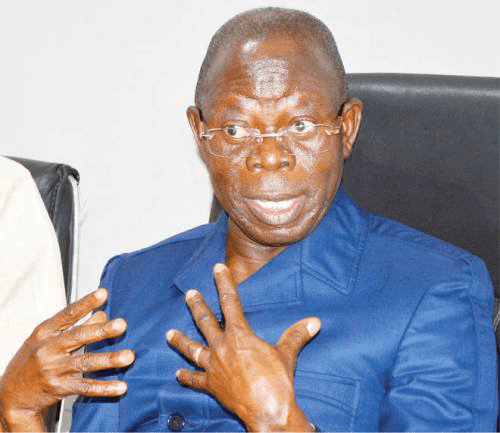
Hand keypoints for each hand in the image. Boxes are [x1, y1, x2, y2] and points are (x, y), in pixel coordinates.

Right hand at [0, 288, 133, 431]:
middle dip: (101, 331)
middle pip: (78, 337)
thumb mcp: (48, 338)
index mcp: (45, 332)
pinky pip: (86, 387)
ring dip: (109, 360)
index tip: (103, 293)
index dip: (86, 303)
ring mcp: (53, 370)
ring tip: (129, 356)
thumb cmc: (34, 359)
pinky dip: (105, 388)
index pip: (68, 314)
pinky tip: (121, 386)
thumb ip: (75, 325)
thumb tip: (103, 314)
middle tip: (122, 324)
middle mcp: (48, 349)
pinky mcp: (59, 389)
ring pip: (86, 363)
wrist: (12, 395)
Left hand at [167, 263, 319, 431]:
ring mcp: (214, 366)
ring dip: (180, 341)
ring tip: (168, 334)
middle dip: (196, 306)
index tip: (217, 268)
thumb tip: (315, 322)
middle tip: (189, 294)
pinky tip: (177, 374)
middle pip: (205, 321)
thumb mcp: (287, 354)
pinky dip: (187, 377)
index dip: (223, 283)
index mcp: (239, 335)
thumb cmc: (277, 381)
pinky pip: (196, 380)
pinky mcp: (212, 386)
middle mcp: (222, 347)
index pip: (230, 301)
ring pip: (192, 350)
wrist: (267, 411)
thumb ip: (297, 335)